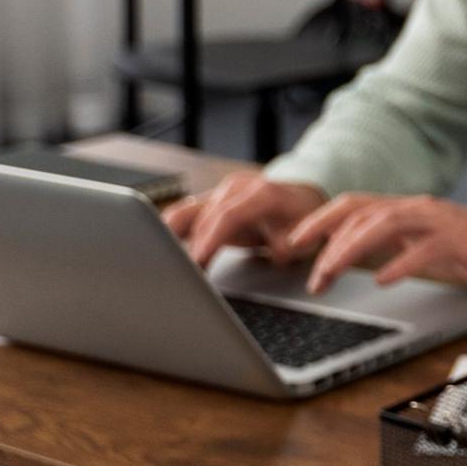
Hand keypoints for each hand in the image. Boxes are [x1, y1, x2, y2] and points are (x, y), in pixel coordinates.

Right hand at [165, 175, 325, 268]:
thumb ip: (288, 246)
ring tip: (161, 267)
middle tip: (177, 276)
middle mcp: (236, 189)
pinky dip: (170, 235)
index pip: (228, 215)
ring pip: (184, 214)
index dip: (210, 239)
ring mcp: (219, 193)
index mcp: (261, 193)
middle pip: (202, 217)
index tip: (196, 263)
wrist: (298, 198)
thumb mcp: (305, 235)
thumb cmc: (300, 218)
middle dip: (188, 248)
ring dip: (170, 240)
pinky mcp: (208, 203)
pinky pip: (182, 217)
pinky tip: (161, 255)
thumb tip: (276, 254)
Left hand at [283, 192, 466, 294]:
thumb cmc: (459, 247)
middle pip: (363, 213)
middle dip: (329, 241)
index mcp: (403, 208)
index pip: (352, 204)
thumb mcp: (414, 242)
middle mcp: (416, 208)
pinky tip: (384, 280)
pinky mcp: (457, 241)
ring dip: (352, 249)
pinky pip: (424, 250)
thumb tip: (336, 254)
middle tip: (311, 275)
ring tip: (332, 274)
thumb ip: (382, 243)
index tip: (292, 241)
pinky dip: (400, 263)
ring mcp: (437, 222)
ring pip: (386, 224)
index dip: (319, 219)